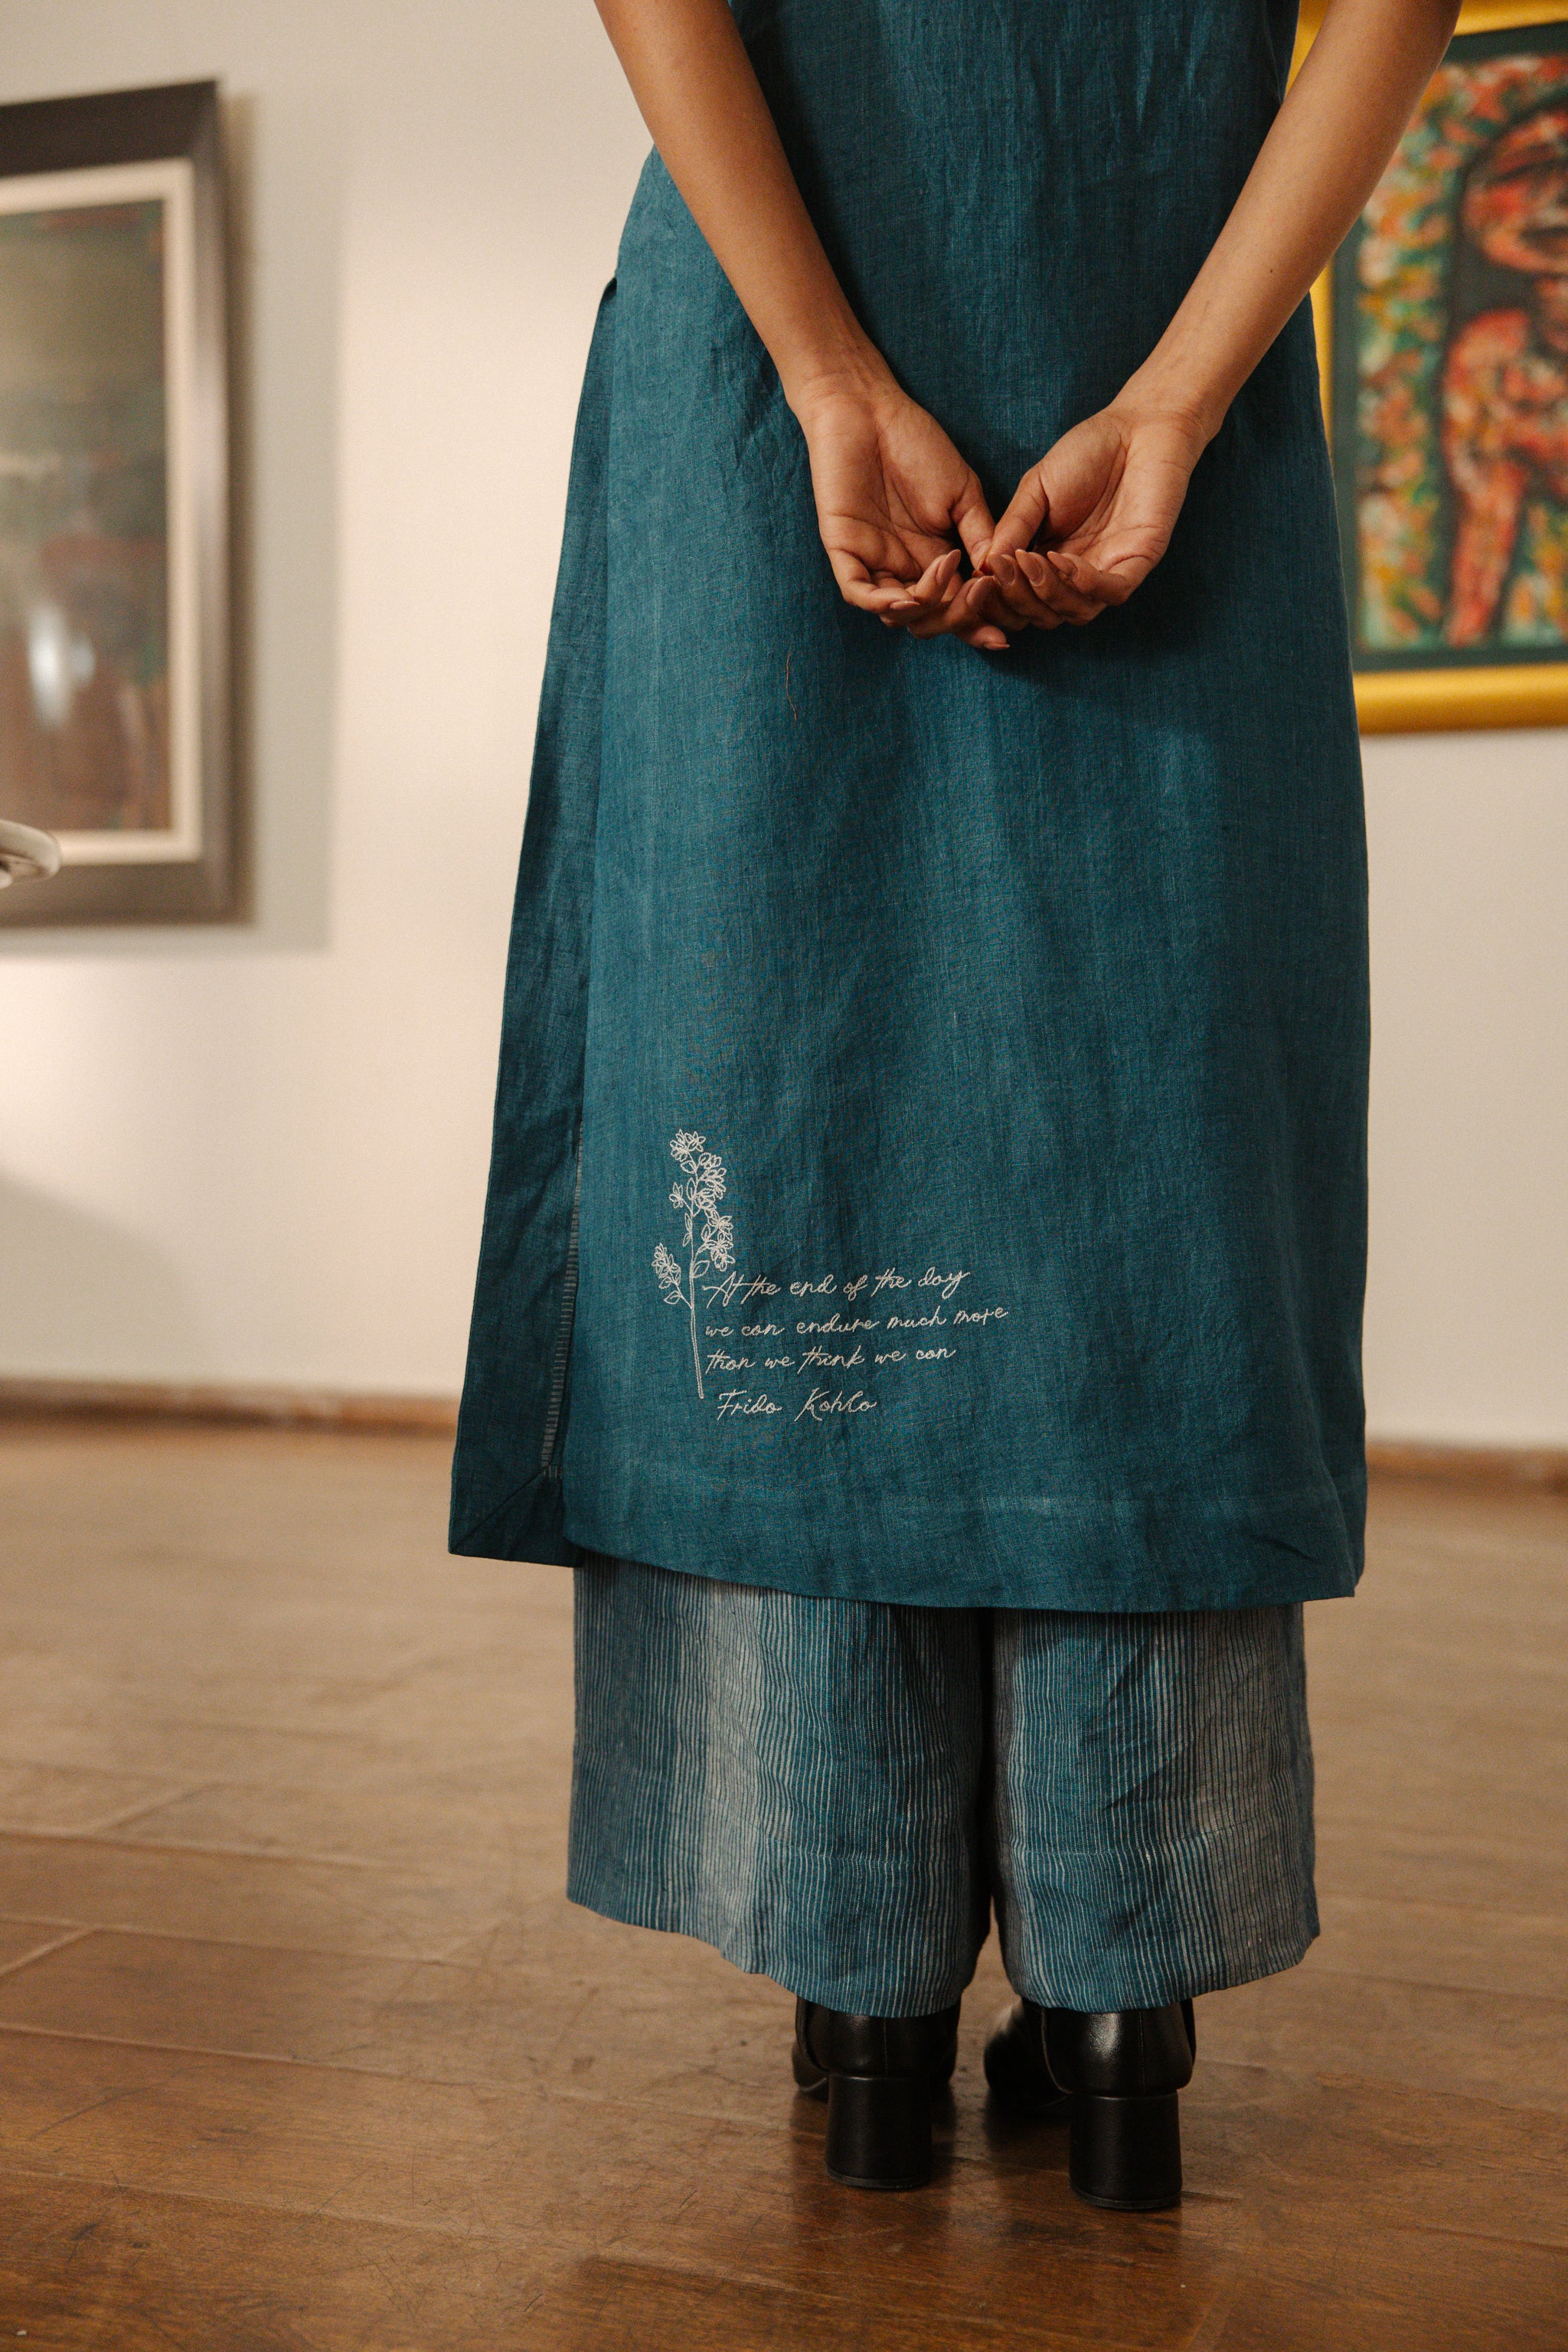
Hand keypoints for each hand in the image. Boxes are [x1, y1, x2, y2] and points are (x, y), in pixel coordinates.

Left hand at [793, 369, 1009, 650]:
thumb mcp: (963, 493)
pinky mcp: (844, 551)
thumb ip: (980, 534)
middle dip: (957, 618)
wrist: (870, 410)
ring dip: (926, 608)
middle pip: (929, 618)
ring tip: (949, 578)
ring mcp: (872, 561)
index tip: (1005, 634)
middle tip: (980, 594)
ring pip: (897, 614)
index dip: (977, 624)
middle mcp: (903, 567)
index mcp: (934, 556)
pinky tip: (909, 595)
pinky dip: (885, 603)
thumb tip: (998, 576)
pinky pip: (860, 594)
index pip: (955, 604)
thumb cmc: (917, 443)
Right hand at [980, 400, 1207, 628]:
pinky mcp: (1139, 561)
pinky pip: (1112, 592)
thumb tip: (984, 568)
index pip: (1018, 599)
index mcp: (1049, 560)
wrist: (1139, 426)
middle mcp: (1078, 574)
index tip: (978, 579)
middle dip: (1017, 598)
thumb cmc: (1088, 452)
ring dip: (1047, 594)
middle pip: (1043, 615)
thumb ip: (1013, 526)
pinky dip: (1084, 584)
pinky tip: (1063, 560)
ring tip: (1030, 562)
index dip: (996, 599)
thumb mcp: (1035, 488)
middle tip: (1003, 568)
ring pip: (1075, 612)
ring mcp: (1109, 571)